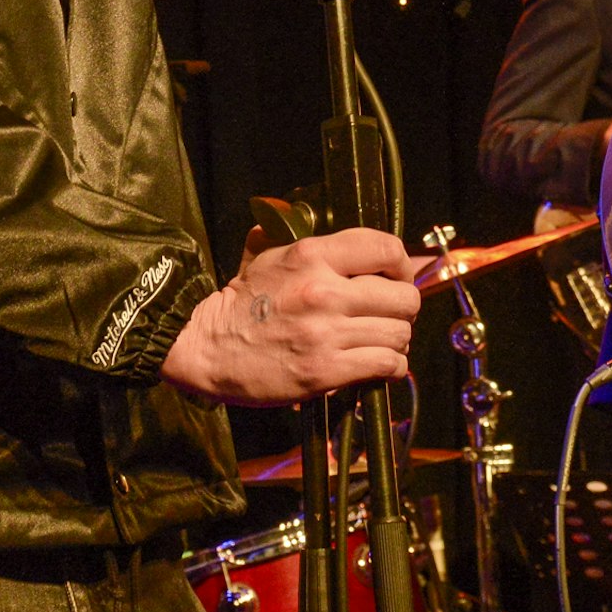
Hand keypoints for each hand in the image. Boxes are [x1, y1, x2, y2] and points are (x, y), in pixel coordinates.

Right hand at [158, 226, 419, 404]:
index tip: (398, 278)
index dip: (403, 265)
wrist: (207, 348)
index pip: (386, 248)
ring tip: (379, 342)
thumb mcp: (268, 256)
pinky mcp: (325, 371)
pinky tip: (376, 365)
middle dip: (403, 308)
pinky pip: (386, 365)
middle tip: (389, 316)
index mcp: (311, 255)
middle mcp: (323, 290)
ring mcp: (326, 333)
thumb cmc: (242, 304)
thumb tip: (345, 239)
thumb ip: (306, 242)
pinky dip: (389, 367)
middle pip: (404, 297)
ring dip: (396, 341)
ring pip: (399, 333)